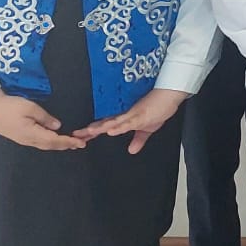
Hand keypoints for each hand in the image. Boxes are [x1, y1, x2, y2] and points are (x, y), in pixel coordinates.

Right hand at [0, 89, 85, 150]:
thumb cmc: (8, 106)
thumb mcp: (30, 108)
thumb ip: (45, 118)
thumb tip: (57, 126)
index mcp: (31, 134)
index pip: (55, 141)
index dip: (69, 142)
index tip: (80, 143)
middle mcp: (28, 140)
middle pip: (50, 145)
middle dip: (66, 145)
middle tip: (79, 144)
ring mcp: (22, 139)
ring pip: (44, 145)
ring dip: (58, 144)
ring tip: (69, 143)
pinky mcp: (19, 136)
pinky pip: (38, 142)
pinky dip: (49, 142)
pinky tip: (53, 139)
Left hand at [73, 88, 187, 152]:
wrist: (170, 94)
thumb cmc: (160, 107)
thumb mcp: (148, 129)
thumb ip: (139, 139)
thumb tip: (132, 151)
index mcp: (125, 119)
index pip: (105, 126)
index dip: (92, 132)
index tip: (79, 138)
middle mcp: (125, 116)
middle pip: (104, 123)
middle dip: (90, 131)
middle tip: (75, 136)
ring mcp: (132, 114)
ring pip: (113, 122)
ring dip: (101, 127)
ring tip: (88, 132)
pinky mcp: (141, 115)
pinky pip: (128, 122)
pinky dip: (119, 127)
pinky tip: (111, 131)